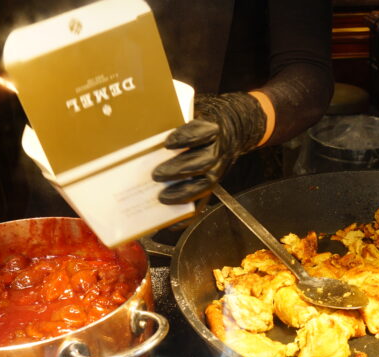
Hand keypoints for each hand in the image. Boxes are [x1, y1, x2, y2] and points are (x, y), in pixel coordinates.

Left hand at [152, 92, 267, 204]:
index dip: (185, 137)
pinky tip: (172, 223)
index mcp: (212, 129)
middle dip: (178, 170)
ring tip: (161, 198)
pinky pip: (203, 202)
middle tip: (155, 175)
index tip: (167, 142)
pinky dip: (188, 215)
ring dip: (182, 193)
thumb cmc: (205, 120)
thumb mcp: (194, 110)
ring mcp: (217, 170)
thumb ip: (174, 118)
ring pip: (204, 184)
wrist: (236, 127)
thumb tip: (142, 123)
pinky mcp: (213, 185)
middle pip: (201, 163)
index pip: (200, 132)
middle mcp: (217, 151)